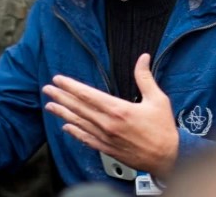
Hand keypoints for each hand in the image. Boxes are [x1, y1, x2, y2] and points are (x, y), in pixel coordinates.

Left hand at [43, 54, 178, 177]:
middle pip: (79, 108)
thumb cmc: (163, 129)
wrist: (168, 158)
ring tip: (50, 106)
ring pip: (79, 123)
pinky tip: (66, 127)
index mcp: (118, 109)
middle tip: (47, 90)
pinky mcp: (107, 149)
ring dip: (63, 113)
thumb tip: (143, 58)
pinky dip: (74, 133)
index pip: (87, 95)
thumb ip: (145, 78)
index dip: (71, 86)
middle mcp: (108, 124)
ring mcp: (106, 138)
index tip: (58, 80)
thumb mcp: (157, 99)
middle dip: (61, 97)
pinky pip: (86, 139)